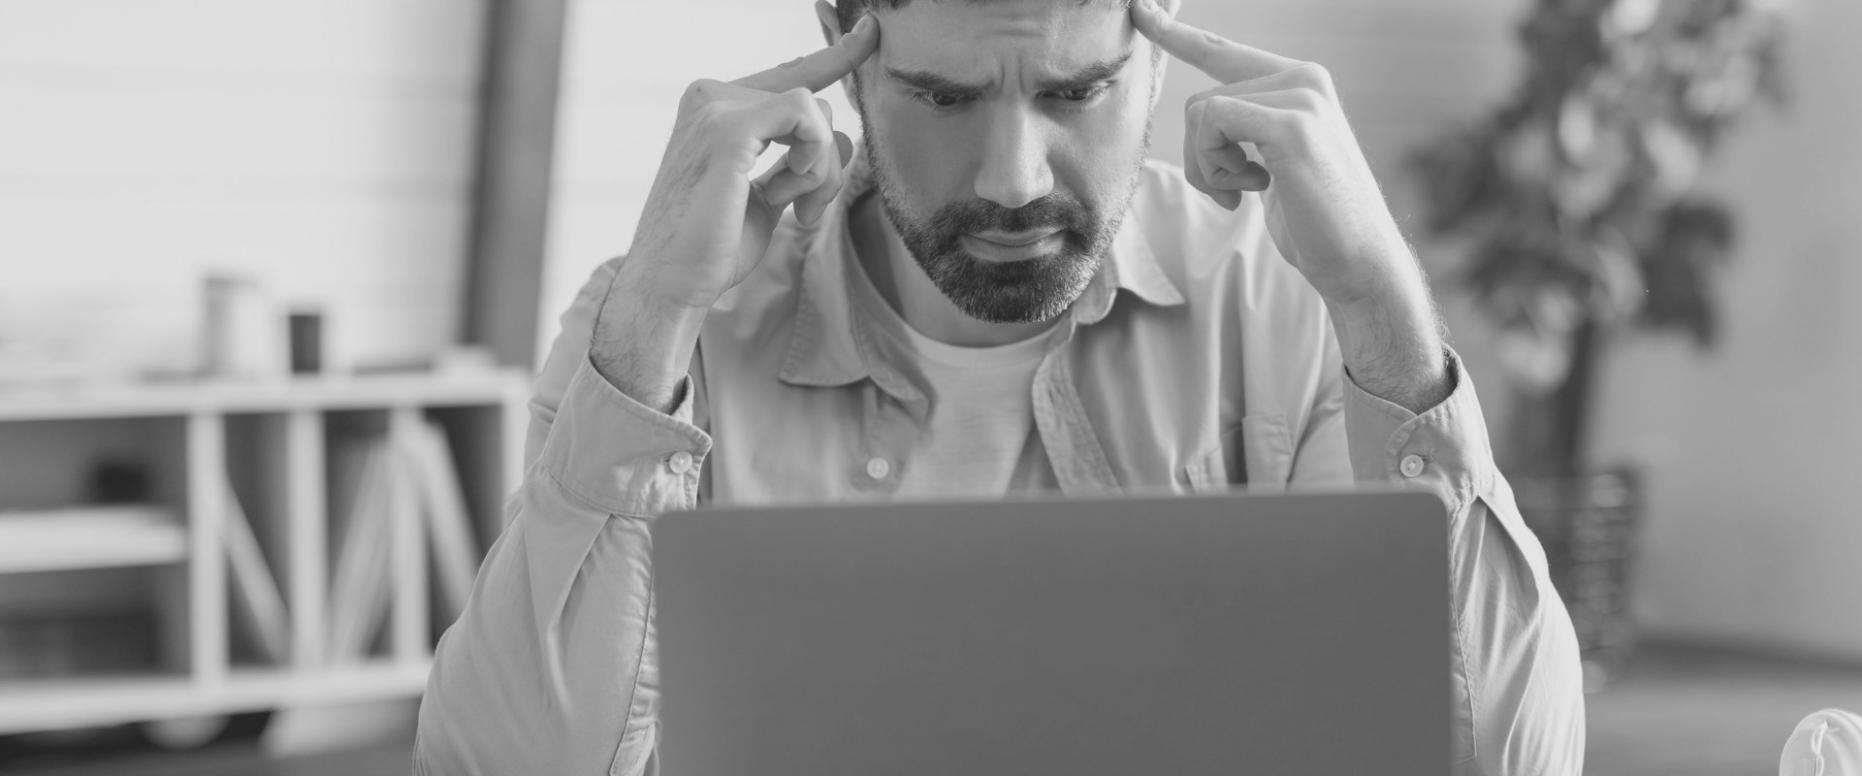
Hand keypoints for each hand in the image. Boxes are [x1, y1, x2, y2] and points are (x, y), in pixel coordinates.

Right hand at [590, 17, 877, 410]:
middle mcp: (712, 95)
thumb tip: (841, 135)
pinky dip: (812, 159)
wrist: (672, 284)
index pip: (789, 74)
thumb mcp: (767, 194)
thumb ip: (798, 159)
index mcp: (716, 108)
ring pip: (814, 111)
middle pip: (813, 104)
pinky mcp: (729, 126)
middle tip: (807, 212)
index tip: (870, 32)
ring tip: (794, 211)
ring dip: (820, 170)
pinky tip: (787, 192)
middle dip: (825, 164)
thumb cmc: (713, 247)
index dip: (835, 54)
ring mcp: (716, 106)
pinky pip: (806, 117)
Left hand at [1133, 0, 1449, 410]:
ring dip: (1208, 166)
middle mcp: (1304, 77)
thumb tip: (1203, 117)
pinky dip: (1217, 165)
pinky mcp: (1292, 123)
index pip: (1223, 52)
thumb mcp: (1274, 162)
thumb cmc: (1314, 220)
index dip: (1177, 34)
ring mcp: (1302, 97)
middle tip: (1232, 191)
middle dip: (1201, 156)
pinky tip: (1253, 187)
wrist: (1358, 260)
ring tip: (1244, 191)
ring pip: (1202, 114)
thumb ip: (1247, 129)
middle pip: (1200, 100)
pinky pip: (1213, 123)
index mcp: (1300, 82)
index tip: (1138, 10)